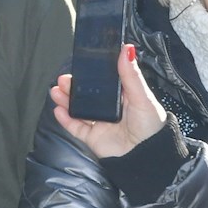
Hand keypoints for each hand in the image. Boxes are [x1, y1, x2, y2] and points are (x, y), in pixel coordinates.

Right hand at [49, 47, 167, 158]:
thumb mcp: (143, 97)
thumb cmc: (151, 127)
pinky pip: (75, 127)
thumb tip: (126, 49)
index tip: (79, 64)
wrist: (147, 158)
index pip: (103, 82)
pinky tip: (58, 110)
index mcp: (122, 96)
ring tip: (56, 91)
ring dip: (65, 100)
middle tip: (64, 78)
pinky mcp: (93, 138)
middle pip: (86, 94)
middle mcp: (109, 109)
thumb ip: (131, 75)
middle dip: (73, 86)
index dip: (90, 73)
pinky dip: (65, 119)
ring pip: (78, 109)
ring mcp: (99, 123)